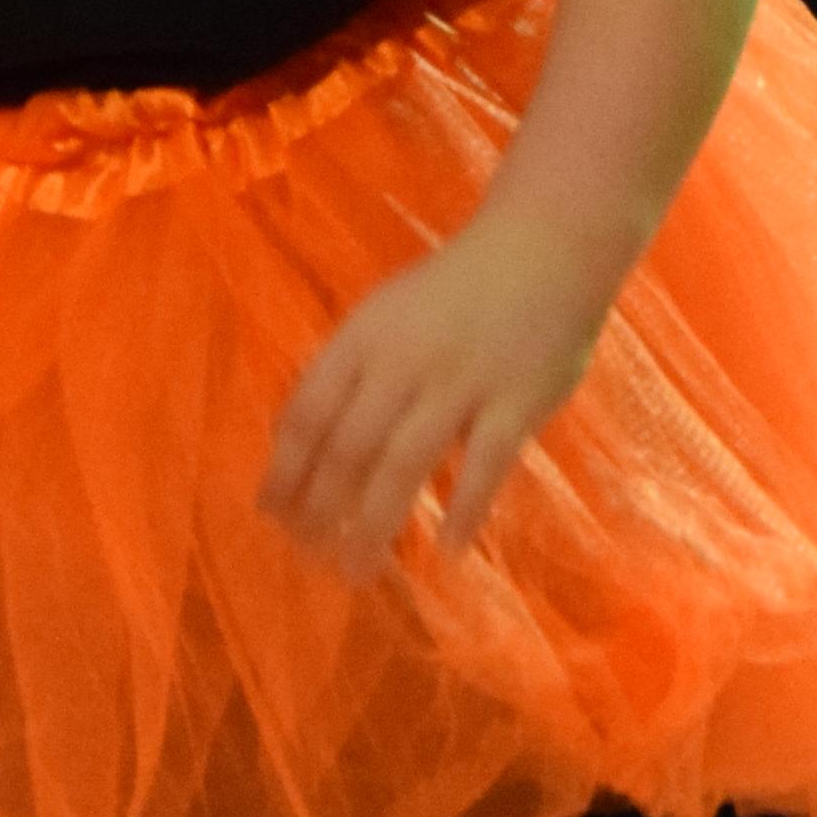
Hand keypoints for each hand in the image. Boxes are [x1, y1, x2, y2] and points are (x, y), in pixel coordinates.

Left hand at [257, 204, 610, 577]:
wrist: (545, 246)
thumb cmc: (452, 292)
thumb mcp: (381, 318)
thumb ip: (344, 374)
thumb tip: (291, 441)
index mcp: (361, 339)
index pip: (307, 414)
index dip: (284, 470)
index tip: (271, 516)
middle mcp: (403, 363)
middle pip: (347, 448)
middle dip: (321, 510)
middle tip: (311, 557)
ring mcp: (462, 383)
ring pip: (404, 464)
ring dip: (376, 524)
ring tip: (359, 569)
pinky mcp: (518, 401)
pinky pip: (485, 465)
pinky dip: (464, 509)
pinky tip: (447, 550)